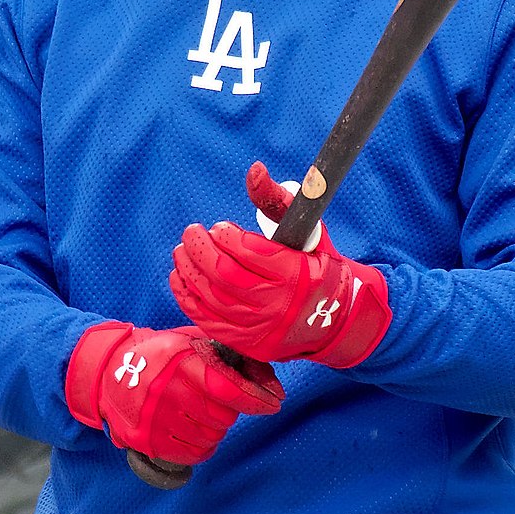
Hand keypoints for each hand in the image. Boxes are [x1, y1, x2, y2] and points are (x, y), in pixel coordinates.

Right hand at [65, 320, 284, 465]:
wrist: (108, 372)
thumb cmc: (159, 354)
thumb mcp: (189, 342)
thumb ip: (227, 354)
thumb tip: (270, 378)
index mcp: (179, 362)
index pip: (227, 387)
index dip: (255, 398)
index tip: (273, 403)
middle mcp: (166, 391)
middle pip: (222, 416)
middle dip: (229, 410)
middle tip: (218, 400)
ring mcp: (154, 418)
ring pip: (209, 437)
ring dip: (215, 429)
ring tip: (202, 414)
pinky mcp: (145, 440)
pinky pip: (190, 454)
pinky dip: (202, 447)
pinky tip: (197, 433)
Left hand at [169, 163, 391, 368]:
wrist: (334, 318)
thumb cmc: (315, 264)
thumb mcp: (306, 229)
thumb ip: (277, 198)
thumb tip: (254, 171)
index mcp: (295, 273)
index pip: (248, 252)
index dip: (226, 236)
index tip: (219, 227)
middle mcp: (277, 304)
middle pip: (224, 274)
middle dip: (200, 249)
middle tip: (192, 232)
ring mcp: (261, 328)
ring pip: (211, 297)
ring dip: (189, 269)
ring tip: (183, 250)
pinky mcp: (248, 343)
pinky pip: (207, 320)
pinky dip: (187, 296)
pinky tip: (180, 276)